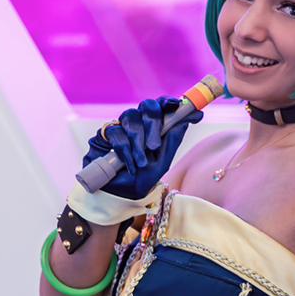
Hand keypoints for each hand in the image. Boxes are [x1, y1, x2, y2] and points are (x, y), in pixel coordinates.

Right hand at [82, 97, 202, 199]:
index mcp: (155, 125)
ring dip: (138, 142)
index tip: (174, 105)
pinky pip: (115, 132)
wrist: (121, 194)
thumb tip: (191, 117)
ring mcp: (120, 125)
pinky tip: (129, 164)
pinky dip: (124, 149)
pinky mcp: (103, 134)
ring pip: (131, 117)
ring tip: (141, 163)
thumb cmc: (144, 176)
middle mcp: (139, 121)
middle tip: (154, 146)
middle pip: (147, 105)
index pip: (162, 105)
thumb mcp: (163, 161)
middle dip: (153, 124)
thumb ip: (174, 139)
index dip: (168, 101)